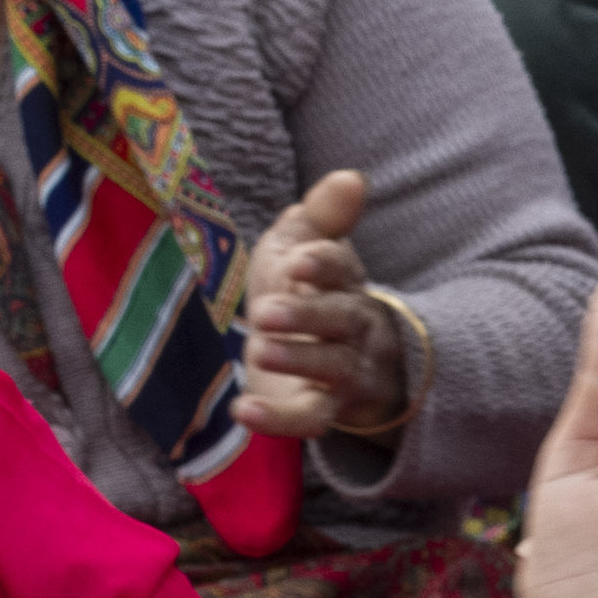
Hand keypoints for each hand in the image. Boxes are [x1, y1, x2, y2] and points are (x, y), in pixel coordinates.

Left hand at [227, 169, 412, 442]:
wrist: (340, 362)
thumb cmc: (312, 294)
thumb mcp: (308, 250)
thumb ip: (323, 216)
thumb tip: (352, 177)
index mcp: (346, 284)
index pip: (344, 271)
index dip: (325, 266)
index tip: (299, 264)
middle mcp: (354, 328)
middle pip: (343, 321)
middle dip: (308, 316)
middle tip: (265, 313)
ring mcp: (342, 373)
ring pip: (333, 368)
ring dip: (298, 358)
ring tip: (259, 350)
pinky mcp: (321, 410)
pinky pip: (310, 420)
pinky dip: (279, 420)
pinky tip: (244, 412)